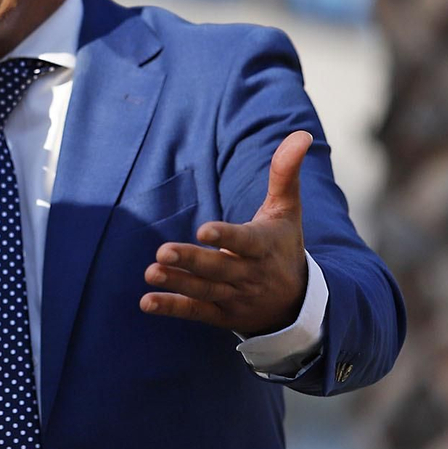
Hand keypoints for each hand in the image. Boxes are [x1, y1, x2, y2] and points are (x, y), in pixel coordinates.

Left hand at [139, 131, 310, 334]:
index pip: (244, 241)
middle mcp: (249, 274)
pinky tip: (147, 301)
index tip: (203, 230)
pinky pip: (195, 311)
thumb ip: (285, 173)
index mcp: (263, 246)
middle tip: (162, 251)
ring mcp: (234, 296)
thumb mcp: (287, 211)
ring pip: (204, 290)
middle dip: (192, 261)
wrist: (297, 303)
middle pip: (218, 268)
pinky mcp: (221, 314)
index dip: (225, 236)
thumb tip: (300, 134)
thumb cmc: (284, 246)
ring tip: (151, 273)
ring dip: (177, 283)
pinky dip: (172, 307)